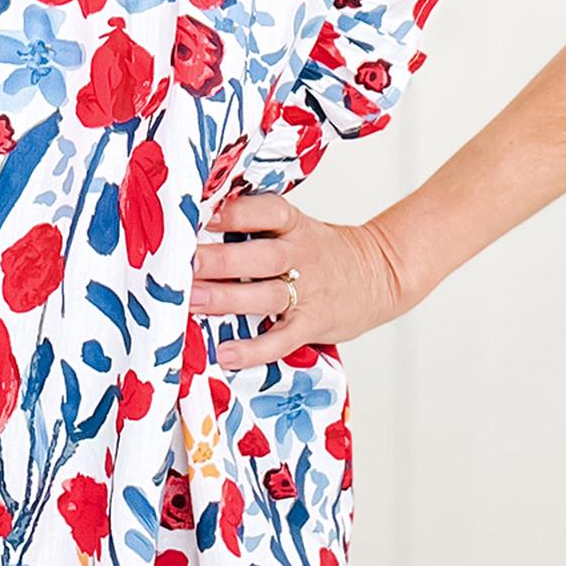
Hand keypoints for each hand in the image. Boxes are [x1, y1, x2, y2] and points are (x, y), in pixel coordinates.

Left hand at [189, 190, 414, 367]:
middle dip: (221, 260)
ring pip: (265, 295)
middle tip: (185, 263)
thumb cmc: (322, 250)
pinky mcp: (313, 324)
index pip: (267, 212)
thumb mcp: (296, 227)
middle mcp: (301, 255)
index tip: (204, 214)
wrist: (380, 274)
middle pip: (259, 256)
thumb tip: (199, 221)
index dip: (236, 213)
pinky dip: (255, 349)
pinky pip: (282, 339)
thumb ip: (257, 226)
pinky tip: (226, 353)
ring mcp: (308, 291)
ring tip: (191, 302)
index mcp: (294, 225)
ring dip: (226, 299)